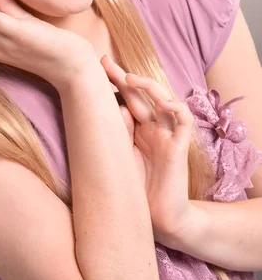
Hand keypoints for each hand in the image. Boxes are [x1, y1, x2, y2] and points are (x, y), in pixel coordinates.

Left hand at [100, 55, 194, 244]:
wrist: (158, 218)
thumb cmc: (136, 187)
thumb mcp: (119, 154)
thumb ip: (116, 131)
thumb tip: (102, 107)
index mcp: (139, 128)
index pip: (128, 98)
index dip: (115, 82)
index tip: (96, 67)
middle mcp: (154, 126)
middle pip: (142, 94)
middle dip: (124, 76)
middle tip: (104, 61)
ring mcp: (168, 134)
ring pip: (164, 99)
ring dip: (148, 86)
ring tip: (129, 78)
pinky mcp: (180, 146)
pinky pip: (184, 121)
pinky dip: (176, 109)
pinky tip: (163, 104)